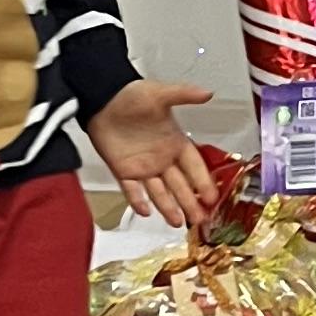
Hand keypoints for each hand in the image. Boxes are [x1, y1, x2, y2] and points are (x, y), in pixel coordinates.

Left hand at [90, 79, 218, 229]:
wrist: (102, 99)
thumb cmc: (132, 95)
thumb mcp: (160, 94)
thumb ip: (184, 95)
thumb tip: (208, 93)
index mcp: (176, 142)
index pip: (194, 166)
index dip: (203, 182)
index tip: (213, 197)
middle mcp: (162, 159)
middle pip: (180, 185)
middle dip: (190, 202)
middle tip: (200, 220)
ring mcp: (143, 167)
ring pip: (159, 192)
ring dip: (168, 207)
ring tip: (178, 222)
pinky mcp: (123, 171)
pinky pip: (132, 190)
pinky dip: (138, 200)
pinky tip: (146, 212)